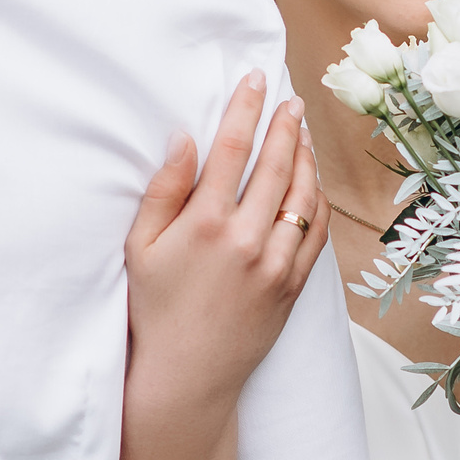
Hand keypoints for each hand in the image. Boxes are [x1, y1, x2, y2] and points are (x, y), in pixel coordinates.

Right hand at [117, 72, 327, 459]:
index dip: (246, 108)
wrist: (186, 380)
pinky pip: (317, 233)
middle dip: (285, 126)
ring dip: (307, 158)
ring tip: (304, 134)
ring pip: (304, 197)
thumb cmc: (153, 312)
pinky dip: (319, 202)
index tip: (256, 80)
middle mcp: (246, 240)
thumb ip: (164, 191)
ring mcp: (276, 265)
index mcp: (204, 224)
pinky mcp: (293, 287)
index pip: (231, 150)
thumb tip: (185, 139)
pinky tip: (314, 184)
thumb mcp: (140, 249)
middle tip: (292, 100)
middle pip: (277, 166)